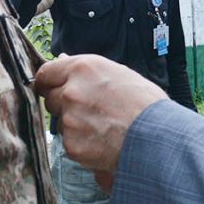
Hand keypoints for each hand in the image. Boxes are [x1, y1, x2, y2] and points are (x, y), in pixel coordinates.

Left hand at [36, 54, 167, 186]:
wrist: (157, 138)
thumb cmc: (146, 104)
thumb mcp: (120, 74)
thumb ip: (87, 70)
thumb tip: (63, 59)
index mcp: (83, 68)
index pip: (46, 72)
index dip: (48, 81)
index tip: (51, 88)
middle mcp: (71, 91)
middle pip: (51, 98)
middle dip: (63, 105)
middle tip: (88, 111)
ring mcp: (69, 119)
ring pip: (61, 122)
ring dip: (74, 125)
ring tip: (102, 128)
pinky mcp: (72, 144)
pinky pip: (69, 142)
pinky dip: (81, 144)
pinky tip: (102, 142)